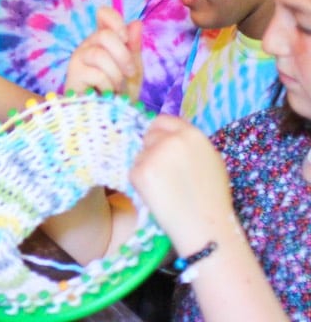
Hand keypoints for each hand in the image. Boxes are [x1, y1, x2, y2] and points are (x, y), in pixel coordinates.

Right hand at [66, 7, 143, 99]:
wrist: (108, 118)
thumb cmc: (119, 92)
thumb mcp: (133, 69)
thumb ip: (134, 47)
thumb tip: (136, 23)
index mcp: (103, 39)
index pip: (104, 14)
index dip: (115, 21)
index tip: (125, 38)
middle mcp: (88, 45)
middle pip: (105, 35)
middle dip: (124, 56)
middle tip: (129, 72)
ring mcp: (78, 59)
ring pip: (99, 54)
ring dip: (115, 74)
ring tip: (115, 87)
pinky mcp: (73, 76)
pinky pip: (96, 74)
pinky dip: (107, 86)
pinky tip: (105, 94)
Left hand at [130, 115, 232, 254]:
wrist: (205, 226)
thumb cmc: (212, 197)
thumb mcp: (210, 160)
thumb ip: (189, 144)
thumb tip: (169, 135)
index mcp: (193, 135)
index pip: (163, 120)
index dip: (160, 132)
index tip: (160, 143)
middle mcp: (171, 140)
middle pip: (149, 134)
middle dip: (152, 148)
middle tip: (163, 171)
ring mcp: (153, 155)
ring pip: (140, 153)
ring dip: (147, 166)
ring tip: (166, 187)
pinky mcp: (139, 172)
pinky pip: (134, 170)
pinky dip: (141, 182)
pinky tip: (158, 195)